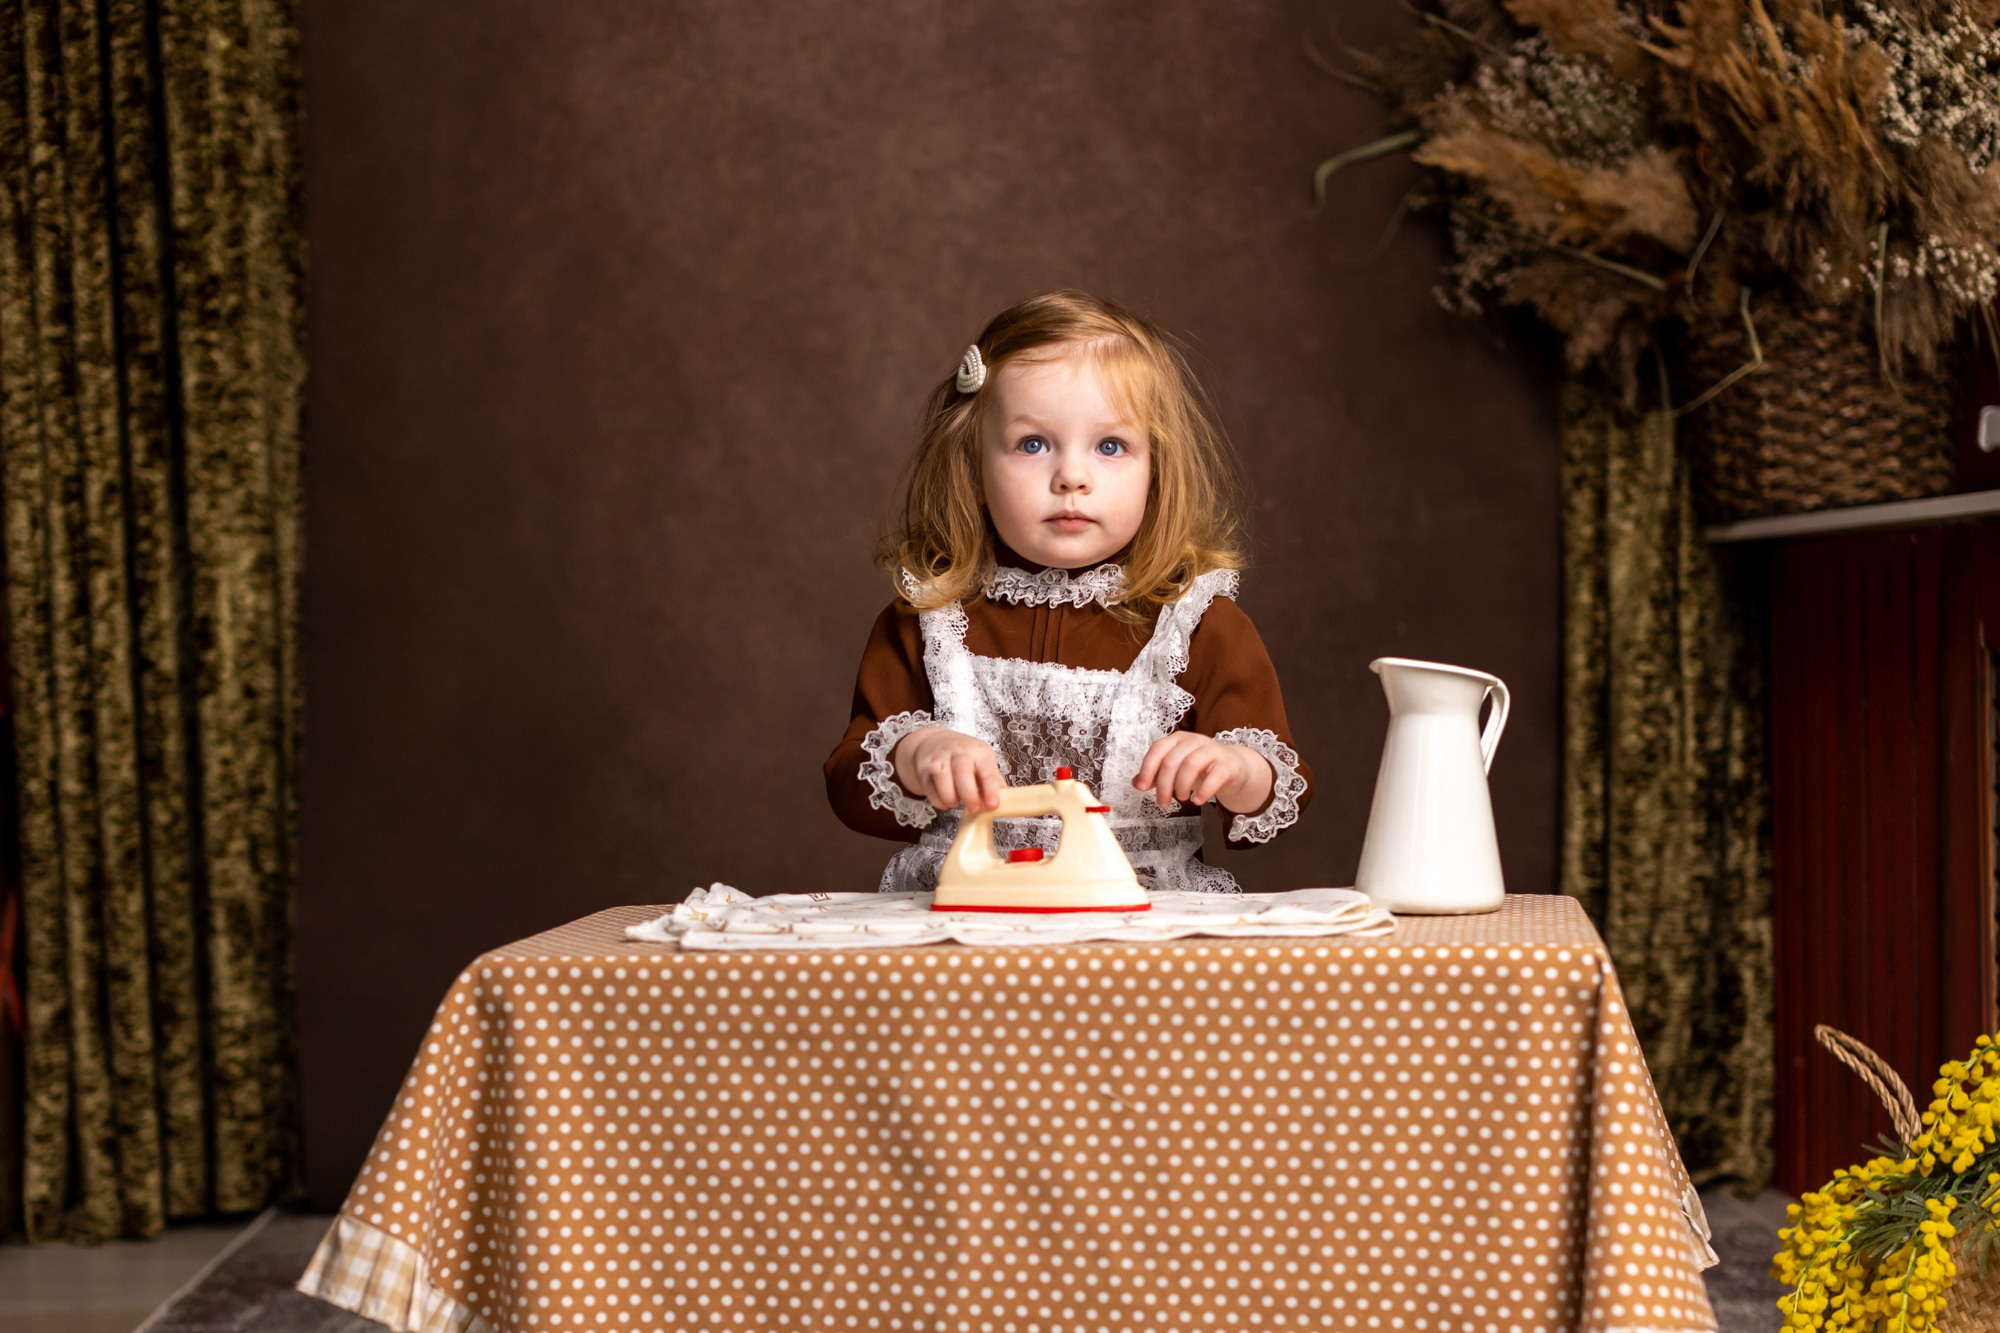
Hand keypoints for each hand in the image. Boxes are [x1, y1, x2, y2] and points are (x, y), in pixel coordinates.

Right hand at [892, 727, 1003, 811]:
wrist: (934, 742)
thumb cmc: (963, 756)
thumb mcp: (982, 761)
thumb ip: (993, 780)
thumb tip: (1006, 799)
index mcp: (979, 752)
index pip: (987, 770)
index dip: (991, 790)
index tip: (993, 805)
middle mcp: (959, 751)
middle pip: (963, 771)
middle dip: (969, 794)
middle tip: (974, 808)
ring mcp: (939, 758)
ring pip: (943, 778)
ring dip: (950, 797)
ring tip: (956, 803)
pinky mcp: (924, 767)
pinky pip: (929, 788)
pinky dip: (938, 801)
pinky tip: (945, 801)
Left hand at [1133, 733, 1272, 814]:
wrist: (1233, 767)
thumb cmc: (1201, 767)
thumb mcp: (1176, 769)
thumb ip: (1156, 774)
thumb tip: (1136, 783)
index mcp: (1177, 739)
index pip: (1158, 749)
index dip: (1147, 768)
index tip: (1142, 787)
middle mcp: (1194, 741)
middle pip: (1172, 761)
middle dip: (1164, 785)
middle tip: (1163, 802)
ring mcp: (1212, 750)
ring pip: (1191, 765)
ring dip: (1181, 786)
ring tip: (1181, 798)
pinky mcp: (1227, 764)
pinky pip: (1214, 776)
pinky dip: (1203, 791)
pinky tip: (1197, 800)